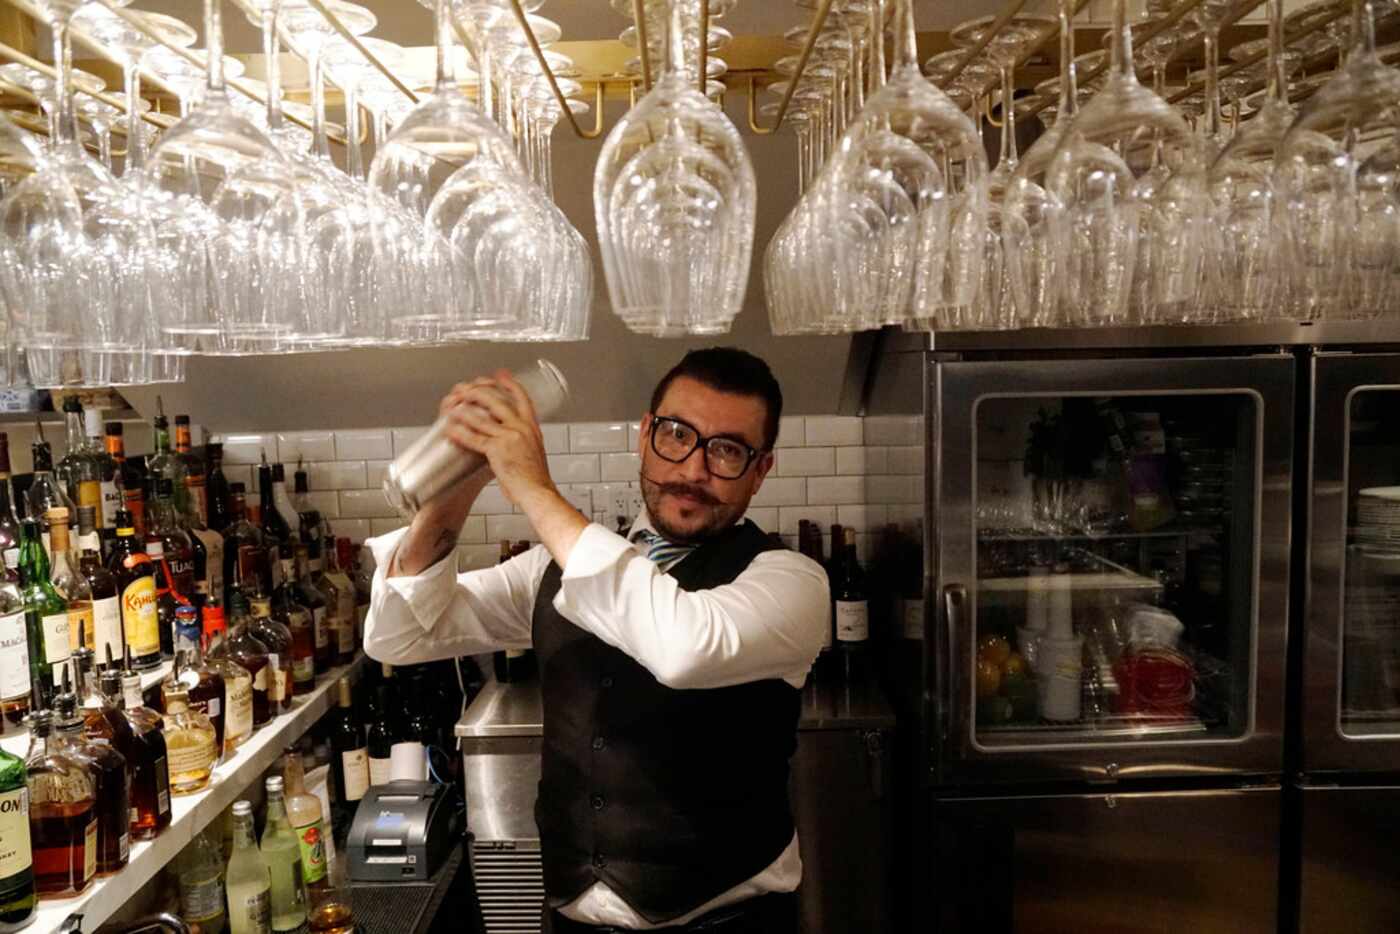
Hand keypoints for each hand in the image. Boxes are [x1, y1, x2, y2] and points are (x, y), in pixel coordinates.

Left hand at [441, 370, 555, 510]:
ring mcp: (510, 438)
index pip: (522, 398)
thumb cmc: (536, 479)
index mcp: (532, 428)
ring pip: (482, 417)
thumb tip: (513, 440)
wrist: (538, 492)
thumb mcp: (535, 452)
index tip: (500, 375)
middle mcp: (522, 428)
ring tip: (453, 407)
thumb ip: (523, 441)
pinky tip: (452, 428)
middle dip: (480, 392)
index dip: (510, 384)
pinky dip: (460, 432)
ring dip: (464, 410)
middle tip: (469, 389)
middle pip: (498, 401)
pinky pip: (474, 438)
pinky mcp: (497, 450)